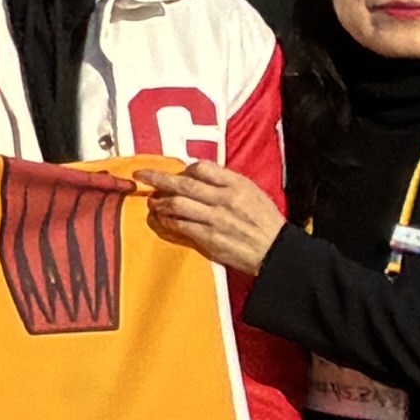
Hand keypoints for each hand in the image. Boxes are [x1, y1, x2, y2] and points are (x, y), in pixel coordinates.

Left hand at [141, 157, 283, 276]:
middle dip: (157, 178)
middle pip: (182, 184)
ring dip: (160, 202)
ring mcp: (216, 220)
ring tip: (153, 202)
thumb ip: (226, 182)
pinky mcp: (210, 239)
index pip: (201, 168)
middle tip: (141, 175)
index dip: (183, 169)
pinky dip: (167, 221)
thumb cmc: (265, 221)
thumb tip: (196, 174)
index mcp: (237, 185)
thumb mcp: (252, 193)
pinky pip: (181, 226)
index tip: (174, 172)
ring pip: (177, 205)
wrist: (277, 251)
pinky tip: (163, 219)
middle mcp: (225, 200)